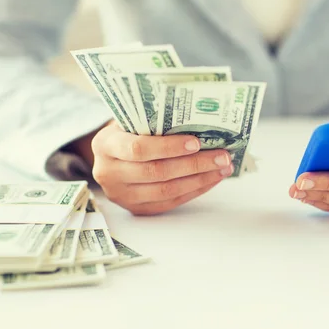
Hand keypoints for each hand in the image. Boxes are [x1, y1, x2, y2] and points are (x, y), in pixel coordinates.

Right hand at [74, 121, 232, 214]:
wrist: (112, 155)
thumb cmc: (128, 131)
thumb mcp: (132, 120)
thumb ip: (154, 120)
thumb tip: (200, 118)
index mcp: (105, 145)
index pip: (138, 149)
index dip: (169, 147)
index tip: (196, 142)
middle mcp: (108, 173)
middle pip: (156, 172)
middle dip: (194, 164)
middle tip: (222, 155)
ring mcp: (122, 195)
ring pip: (166, 190)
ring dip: (200, 179)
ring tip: (222, 167)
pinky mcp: (136, 209)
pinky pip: (170, 202)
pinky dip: (195, 190)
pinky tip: (211, 179)